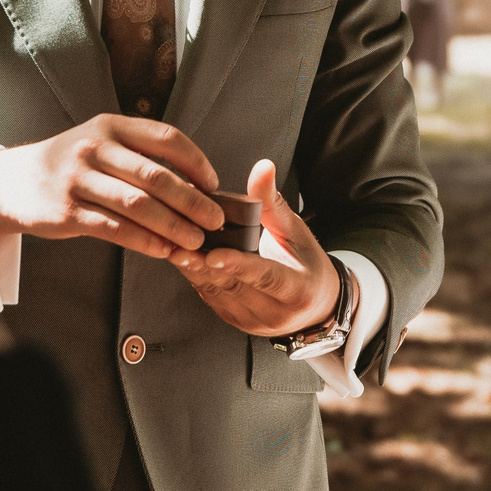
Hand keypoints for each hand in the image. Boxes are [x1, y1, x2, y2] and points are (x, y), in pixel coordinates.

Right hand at [0, 116, 223, 260]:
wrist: (14, 182)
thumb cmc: (71, 164)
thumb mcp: (101, 142)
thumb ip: (139, 155)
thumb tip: (195, 183)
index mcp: (111, 126)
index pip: (166, 138)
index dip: (196, 162)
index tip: (213, 184)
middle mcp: (95, 148)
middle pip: (156, 176)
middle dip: (192, 201)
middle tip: (215, 219)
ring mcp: (79, 180)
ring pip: (138, 205)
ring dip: (173, 225)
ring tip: (196, 240)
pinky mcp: (68, 212)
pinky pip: (115, 229)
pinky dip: (145, 241)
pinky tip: (163, 250)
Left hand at [169, 160, 341, 338]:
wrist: (315, 306)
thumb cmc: (307, 264)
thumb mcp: (296, 232)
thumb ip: (273, 203)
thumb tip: (263, 168)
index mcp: (297, 290)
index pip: (265, 277)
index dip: (238, 265)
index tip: (214, 254)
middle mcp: (275, 313)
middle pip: (234, 286)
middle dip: (203, 265)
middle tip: (180, 244)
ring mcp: (253, 322)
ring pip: (217, 294)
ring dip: (194, 271)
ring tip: (175, 248)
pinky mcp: (235, 321)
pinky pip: (210, 298)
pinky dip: (195, 277)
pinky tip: (183, 259)